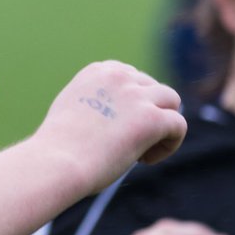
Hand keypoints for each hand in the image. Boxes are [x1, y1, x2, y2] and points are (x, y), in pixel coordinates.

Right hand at [35, 61, 185, 194]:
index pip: (131, 76)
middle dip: (148, 112)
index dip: (131, 103)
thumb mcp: (73, 110)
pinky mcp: (151, 118)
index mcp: (97, 72)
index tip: (117, 127)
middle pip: (153, 87)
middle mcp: (118, 76)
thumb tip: (119, 116)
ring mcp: (136, 95)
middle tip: (129, 142)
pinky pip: (178, 125)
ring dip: (163, 123)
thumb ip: (96, 103)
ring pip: (171, 100)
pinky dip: (168, 144)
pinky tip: (146, 160)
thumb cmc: (58, 148)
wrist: (56, 162)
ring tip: (144, 149)